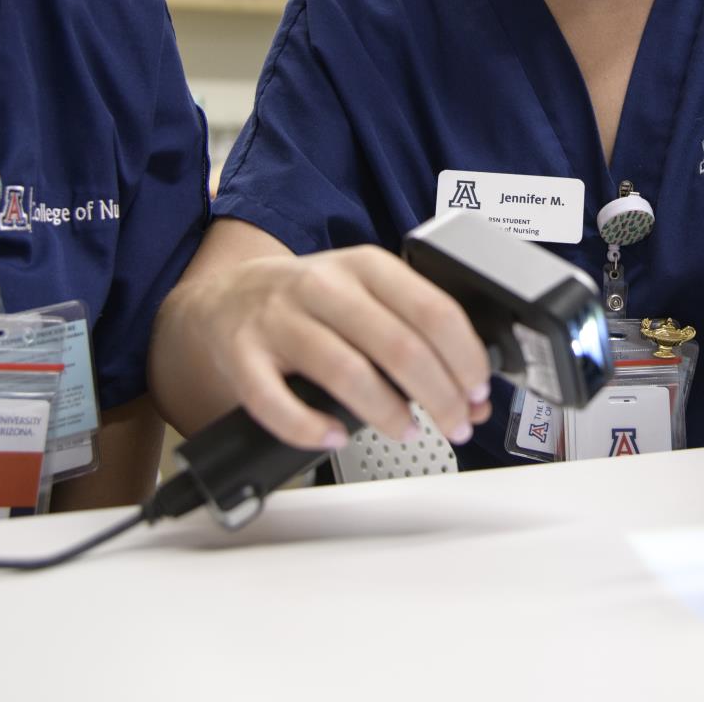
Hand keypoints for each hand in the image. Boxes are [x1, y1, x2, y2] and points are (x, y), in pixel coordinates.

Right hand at [182, 243, 492, 450]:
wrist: (225, 298)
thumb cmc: (311, 303)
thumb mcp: (367, 296)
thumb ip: (418, 337)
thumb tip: (473, 396)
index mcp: (365, 266)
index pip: (433, 310)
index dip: (465, 357)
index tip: (478, 389)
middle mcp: (323, 286)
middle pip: (398, 344)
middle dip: (439, 394)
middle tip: (456, 422)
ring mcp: (279, 320)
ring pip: (346, 370)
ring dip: (388, 412)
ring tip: (407, 430)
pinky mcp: (243, 356)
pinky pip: (275, 401)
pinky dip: (309, 427)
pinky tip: (334, 436)